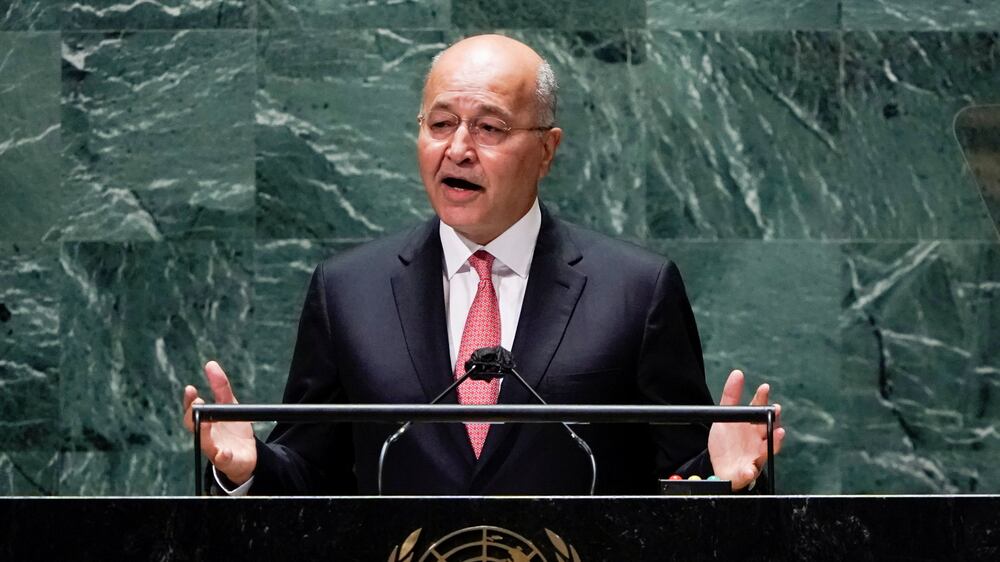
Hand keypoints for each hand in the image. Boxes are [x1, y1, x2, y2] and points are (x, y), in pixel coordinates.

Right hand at [182, 361, 256, 484]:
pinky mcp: (227, 461)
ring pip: (205, 443)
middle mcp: (206, 436)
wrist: (248, 455)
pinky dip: (222, 456)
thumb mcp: (230, 405)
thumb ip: (220, 387)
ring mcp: (215, 450)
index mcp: (205, 422)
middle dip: (192, 415)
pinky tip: (224, 451)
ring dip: (204, 433)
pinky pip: (222, 460)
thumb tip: (210, 364)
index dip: (189, 401)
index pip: (192, 411)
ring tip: (208, 421)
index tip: (191, 389)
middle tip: (198, 402)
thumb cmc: (233, 430)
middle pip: (193, 426)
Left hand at [708, 370, 784, 490]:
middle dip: (773, 419)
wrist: (720, 467)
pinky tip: (748, 469)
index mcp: (752, 425)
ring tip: (779, 433)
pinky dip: (749, 472)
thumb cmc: (727, 442)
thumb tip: (737, 373)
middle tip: (775, 409)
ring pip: (767, 450)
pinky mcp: (747, 472)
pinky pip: (749, 473)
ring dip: (774, 443)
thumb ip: (730, 397)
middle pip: (768, 428)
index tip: (764, 387)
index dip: (762, 399)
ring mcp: (755, 456)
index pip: (759, 409)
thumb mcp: (724, 418)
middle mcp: (758, 440)